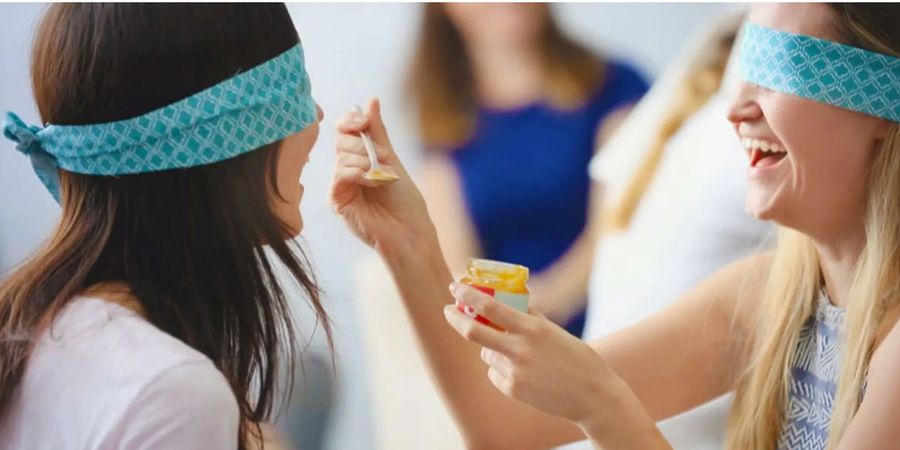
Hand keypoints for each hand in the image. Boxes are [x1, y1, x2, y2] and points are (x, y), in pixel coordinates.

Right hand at [331, 98, 434, 254]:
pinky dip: (358, 173)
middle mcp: (347, 170)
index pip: (345, 129)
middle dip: (364, 144)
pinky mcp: (337, 200)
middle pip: (342, 140)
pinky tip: (374, 181)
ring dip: (366, 161)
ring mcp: (341, 185)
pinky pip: (340, 174)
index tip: (363, 120)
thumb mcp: (392, 159)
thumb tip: (371, 100)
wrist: (409, 231)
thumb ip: (378, 132)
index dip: (351, 120)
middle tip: (384, 158)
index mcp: (360, 158)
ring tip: (383, 176)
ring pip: (342, 156)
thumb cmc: (405, 200)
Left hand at [443, 282, 624, 428]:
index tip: (454, 287)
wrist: (592, 395)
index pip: (489, 307)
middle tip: (448, 311)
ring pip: (486, 353)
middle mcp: (520, 349)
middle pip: (473, 332)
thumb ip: (530, 317)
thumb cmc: (577, 358)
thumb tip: (510, 302)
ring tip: (519, 355)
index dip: (467, 295)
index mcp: (532, 329)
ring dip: (492, 348)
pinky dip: (502, 369)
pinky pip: (494, 373)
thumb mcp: (554, 331)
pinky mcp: (512, 390)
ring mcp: (515, 372)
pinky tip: (525, 373)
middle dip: (455, 319)